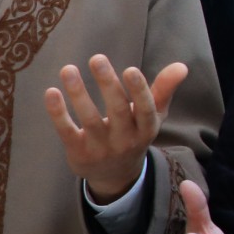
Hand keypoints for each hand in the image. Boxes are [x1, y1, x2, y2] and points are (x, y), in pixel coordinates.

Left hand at [45, 54, 188, 203]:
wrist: (115, 175)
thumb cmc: (134, 133)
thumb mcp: (153, 115)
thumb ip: (164, 90)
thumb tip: (182, 66)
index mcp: (146, 128)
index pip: (145, 110)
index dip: (139, 91)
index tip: (130, 69)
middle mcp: (125, 140)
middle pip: (117, 111)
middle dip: (107, 85)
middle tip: (97, 58)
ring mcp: (100, 148)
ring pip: (89, 119)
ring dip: (78, 94)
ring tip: (68, 69)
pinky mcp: (78, 152)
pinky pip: (66, 131)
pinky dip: (58, 113)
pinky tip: (52, 92)